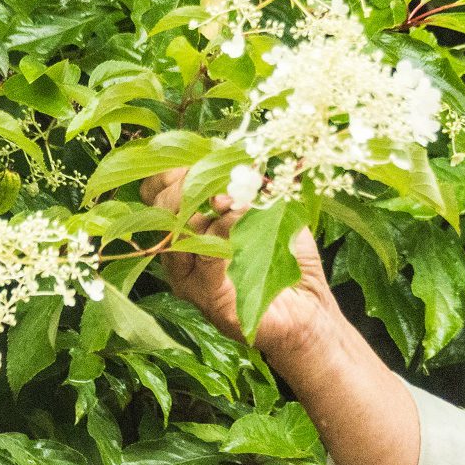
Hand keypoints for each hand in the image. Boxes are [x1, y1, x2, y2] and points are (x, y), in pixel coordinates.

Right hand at [140, 168, 341, 364]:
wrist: (308, 310)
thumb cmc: (287, 256)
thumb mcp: (270, 207)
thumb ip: (248, 181)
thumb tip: (235, 154)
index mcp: (188, 226)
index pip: (157, 190)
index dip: (176, 168)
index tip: (209, 155)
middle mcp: (180, 252)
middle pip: (161, 206)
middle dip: (192, 181)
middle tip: (226, 175)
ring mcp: (188, 278)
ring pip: (178, 230)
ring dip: (210, 203)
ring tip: (240, 197)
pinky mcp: (206, 297)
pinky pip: (205, 256)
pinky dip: (226, 229)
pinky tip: (244, 218)